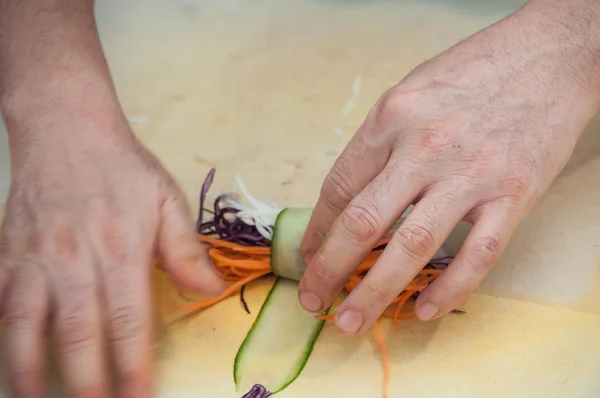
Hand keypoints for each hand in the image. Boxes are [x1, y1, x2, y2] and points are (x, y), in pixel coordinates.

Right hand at [0, 109, 224, 396]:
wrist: (67, 129)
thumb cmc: (122, 167)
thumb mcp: (166, 199)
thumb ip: (185, 250)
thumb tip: (210, 291)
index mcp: (122, 250)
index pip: (129, 323)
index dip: (134, 370)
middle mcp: (76, 260)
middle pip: (79, 336)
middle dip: (87, 385)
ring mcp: (35, 258)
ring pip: (27, 328)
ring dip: (32, 373)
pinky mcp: (8, 253)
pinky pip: (0, 303)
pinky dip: (3, 337)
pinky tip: (11, 362)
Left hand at [299, 1, 599, 333]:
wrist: (549, 58)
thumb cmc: (472, 74)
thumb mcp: (408, 94)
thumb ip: (377, 144)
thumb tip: (347, 201)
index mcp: (392, 119)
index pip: (340, 187)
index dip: (317, 230)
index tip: (308, 257)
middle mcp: (425, 148)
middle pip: (364, 223)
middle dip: (330, 270)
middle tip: (314, 302)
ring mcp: (471, 174)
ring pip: (412, 247)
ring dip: (375, 292)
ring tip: (351, 322)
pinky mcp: (512, 195)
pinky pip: (476, 255)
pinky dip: (449, 288)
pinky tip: (424, 310)